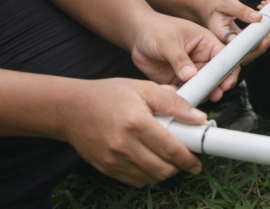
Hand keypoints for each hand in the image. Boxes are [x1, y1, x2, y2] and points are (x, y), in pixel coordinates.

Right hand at [63, 78, 207, 186]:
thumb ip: (173, 103)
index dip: (189, 158)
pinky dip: (146, 174)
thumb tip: (198, 117)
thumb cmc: (108, 95)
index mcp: (137, 123)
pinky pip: (134, 181)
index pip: (171, 149)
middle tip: (183, 157)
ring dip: (163, 171)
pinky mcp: (106, 168)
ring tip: (166, 156)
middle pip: (162, 170)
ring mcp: (113, 160)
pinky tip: (149, 160)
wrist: (71, 108)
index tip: (197, 160)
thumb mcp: (144, 89)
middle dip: (178, 167)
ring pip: (149, 178)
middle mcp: (124, 145)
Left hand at [129, 13, 237, 101]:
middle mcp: (201, 57)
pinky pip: (187, 92)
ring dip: (202, 94)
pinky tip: (183, 100)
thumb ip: (179, 58)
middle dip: (217, 86)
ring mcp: (190, 70)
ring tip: (198, 98)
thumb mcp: (168, 41)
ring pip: (202, 86)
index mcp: (205, 42)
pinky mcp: (178, 80)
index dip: (228, 70)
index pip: (224, 57)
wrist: (137, 35)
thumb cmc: (155, 29)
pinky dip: (186, 98)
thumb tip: (190, 75)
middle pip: (216, 75)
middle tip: (214, 94)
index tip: (226, 82)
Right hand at [186, 0, 269, 65]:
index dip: (252, 45)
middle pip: (242, 55)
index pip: (237, 47)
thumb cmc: (210, 0)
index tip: (264, 37)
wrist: (199, 2)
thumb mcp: (227, 1)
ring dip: (259, 46)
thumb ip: (242, 11)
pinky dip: (255, 40)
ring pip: (244, 51)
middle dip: (259, 48)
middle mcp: (222, 42)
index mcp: (219, 34)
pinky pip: (244, 44)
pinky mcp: (231, 38)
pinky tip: (265, 32)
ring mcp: (227, 41)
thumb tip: (259, 18)